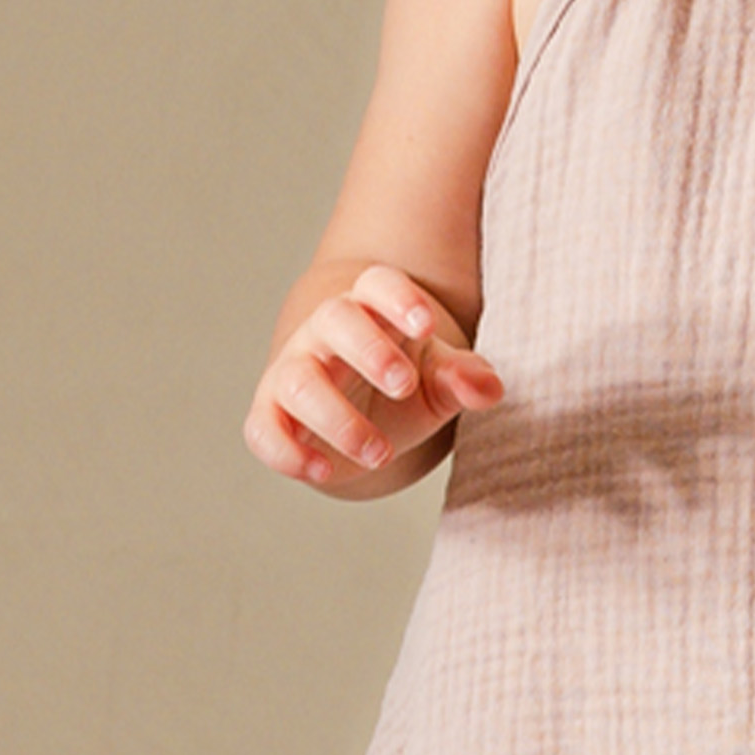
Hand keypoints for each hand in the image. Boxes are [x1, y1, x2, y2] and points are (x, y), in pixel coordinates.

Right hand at [247, 264, 504, 494]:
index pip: (376, 284)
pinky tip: (323, 470)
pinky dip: (288, 452)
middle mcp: (324, 334)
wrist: (358, 419)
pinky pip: (263, 430)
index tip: (424, 325)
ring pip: (299, 380)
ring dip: (339, 419)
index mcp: (371, 311)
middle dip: (368, 350)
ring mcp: (293, 373)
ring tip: (381, 453)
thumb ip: (462, 378)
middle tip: (404, 384)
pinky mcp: (270, 417)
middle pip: (334, 319)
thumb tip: (490, 388)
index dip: (397, 298)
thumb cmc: (401, 384)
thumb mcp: (437, 378)